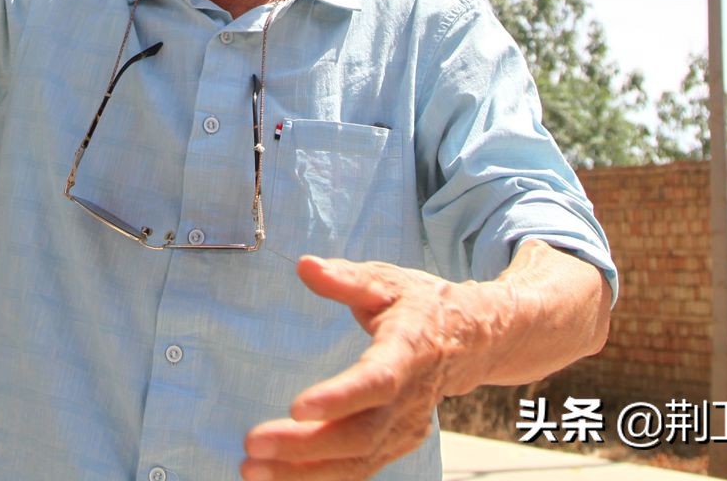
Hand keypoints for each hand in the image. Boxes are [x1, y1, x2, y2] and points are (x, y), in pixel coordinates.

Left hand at [240, 256, 498, 480]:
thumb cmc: (422, 305)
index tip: (297, 408)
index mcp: (409, 350)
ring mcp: (406, 426)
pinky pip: (358, 468)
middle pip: (360, 434)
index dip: (340, 398)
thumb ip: (346, 277)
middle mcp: (410, 397)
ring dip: (304, 472)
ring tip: (254, 469)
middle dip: (305, 446)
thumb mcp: (388, 281)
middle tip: (254, 445)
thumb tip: (305, 266)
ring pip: (357, 461)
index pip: (377, 381)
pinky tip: (279, 478)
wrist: (472, 339)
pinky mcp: (398, 442)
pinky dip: (318, 478)